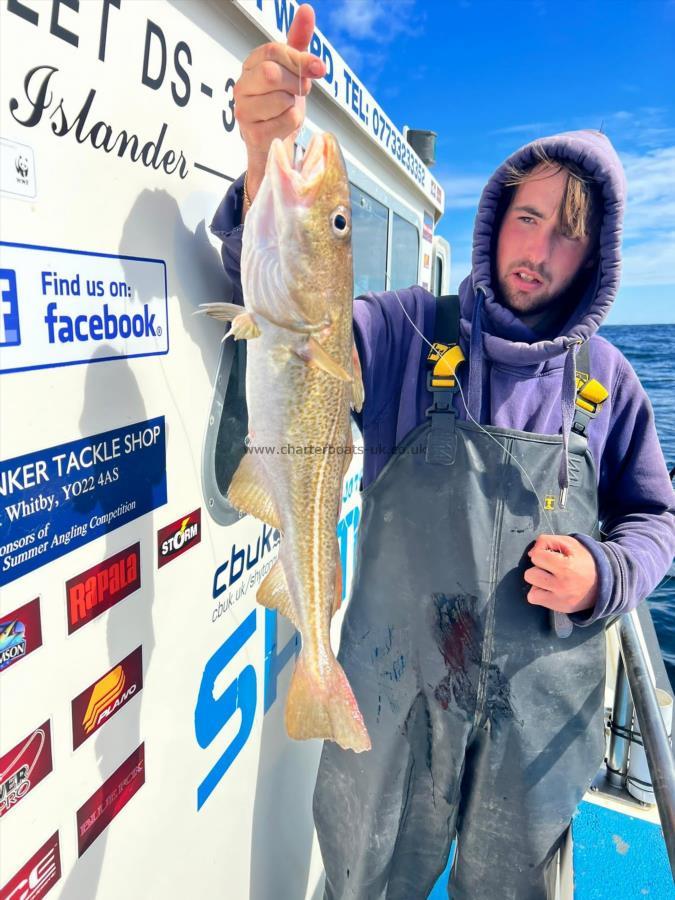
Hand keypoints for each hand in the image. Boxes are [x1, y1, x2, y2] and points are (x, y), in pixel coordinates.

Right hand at [233, 3, 325, 200]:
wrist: (274, 145)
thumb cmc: (281, 104)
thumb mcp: (292, 71)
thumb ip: (298, 43)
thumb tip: (307, 10)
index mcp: (252, 64)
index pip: (274, 51)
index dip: (299, 58)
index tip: (318, 68)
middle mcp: (242, 85)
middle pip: (273, 73)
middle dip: (296, 83)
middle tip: (299, 92)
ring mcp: (244, 110)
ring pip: (281, 99)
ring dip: (294, 106)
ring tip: (287, 110)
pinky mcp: (252, 134)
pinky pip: (285, 121)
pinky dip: (292, 124)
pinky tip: (282, 126)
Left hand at [524, 534, 598, 614]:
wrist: (606, 581)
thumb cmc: (585, 560)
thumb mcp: (569, 543)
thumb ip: (547, 541)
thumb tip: (531, 554)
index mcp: (566, 567)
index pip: (536, 557)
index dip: (543, 554)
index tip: (553, 556)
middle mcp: (562, 585)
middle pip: (530, 575)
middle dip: (539, 569)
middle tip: (552, 570)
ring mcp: (561, 600)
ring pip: (531, 591)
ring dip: (538, 584)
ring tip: (551, 580)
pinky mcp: (561, 608)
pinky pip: (535, 600)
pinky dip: (540, 594)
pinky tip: (551, 589)